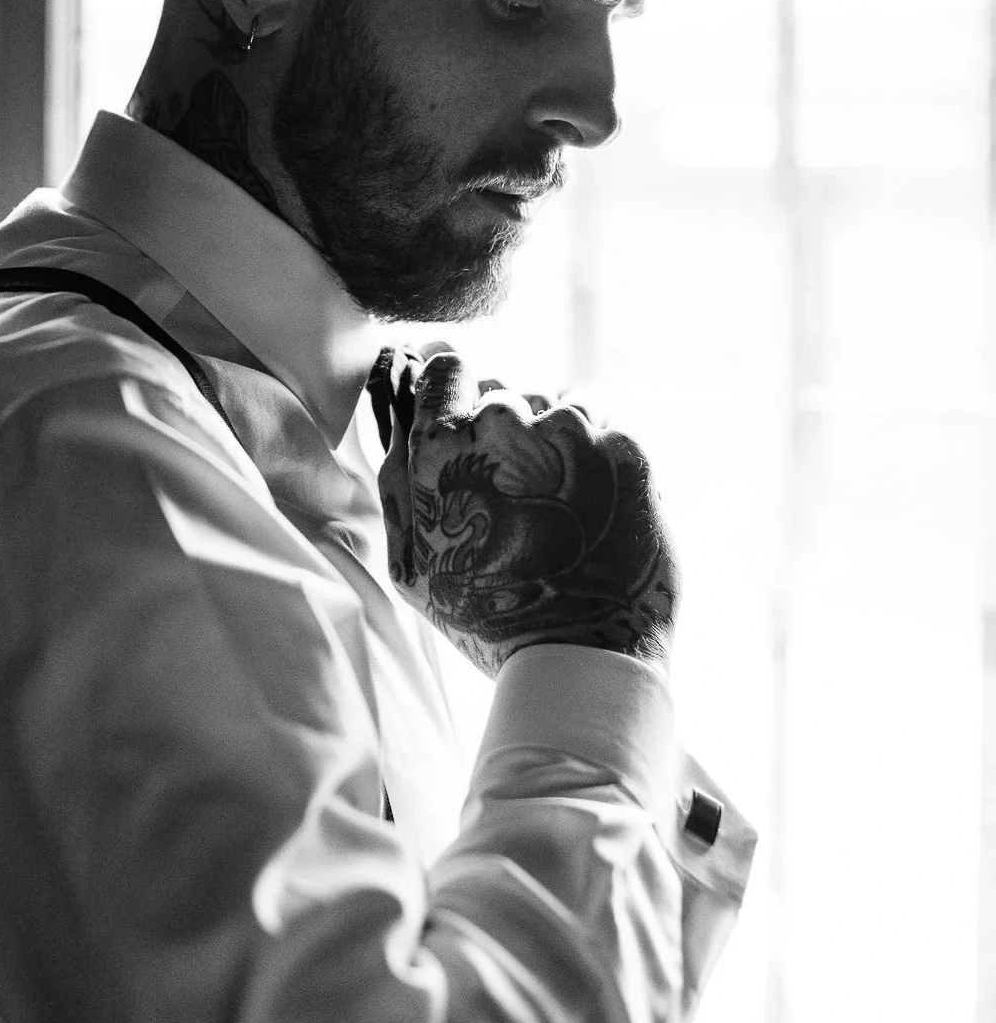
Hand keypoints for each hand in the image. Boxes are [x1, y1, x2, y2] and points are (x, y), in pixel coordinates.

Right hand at [369, 350, 678, 678]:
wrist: (580, 655)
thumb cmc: (485, 616)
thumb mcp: (408, 559)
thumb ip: (398, 480)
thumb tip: (399, 416)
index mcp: (443, 443)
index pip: (447, 368)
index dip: (456, 395)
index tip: (467, 427)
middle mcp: (505, 419)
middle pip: (504, 393)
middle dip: (507, 435)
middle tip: (516, 498)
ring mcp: (571, 429)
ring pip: (557, 406)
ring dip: (556, 443)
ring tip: (558, 508)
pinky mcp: (624, 447)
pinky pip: (605, 429)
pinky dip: (599, 460)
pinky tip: (592, 510)